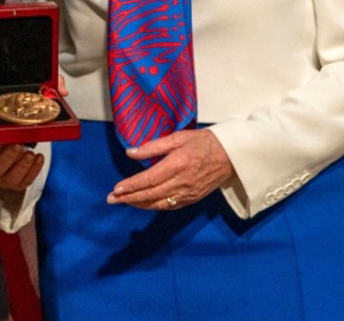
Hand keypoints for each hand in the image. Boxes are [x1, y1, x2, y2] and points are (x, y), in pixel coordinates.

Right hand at [0, 142, 43, 191]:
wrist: (4, 159)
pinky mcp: (17, 185)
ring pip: (12, 178)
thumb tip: (0, 123)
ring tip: (30, 153)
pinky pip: (26, 180)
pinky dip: (35, 169)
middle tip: (18, 145)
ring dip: (23, 165)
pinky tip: (39, 157)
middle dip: (9, 156)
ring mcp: (3, 181)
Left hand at [106, 129, 233, 210]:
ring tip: (123, 201)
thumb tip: (131, 153)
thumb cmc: (204, 142)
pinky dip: (154, 206)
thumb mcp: (178, 137)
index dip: (132, 185)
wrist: (231, 156)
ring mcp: (188, 193)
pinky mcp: (193, 199)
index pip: (150, 179)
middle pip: (151, 194)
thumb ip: (153, 146)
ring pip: (159, 203)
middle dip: (129, 197)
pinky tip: (143, 203)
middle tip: (111, 199)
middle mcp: (182, 182)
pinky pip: (170, 206)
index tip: (117, 188)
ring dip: (139, 204)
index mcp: (178, 164)